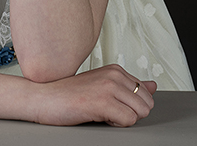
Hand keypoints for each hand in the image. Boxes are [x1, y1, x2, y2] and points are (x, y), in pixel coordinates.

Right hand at [30, 64, 156, 126]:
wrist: (43, 98)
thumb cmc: (69, 95)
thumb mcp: (102, 86)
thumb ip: (129, 86)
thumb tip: (153, 86)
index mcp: (116, 70)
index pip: (146, 94)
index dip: (131, 107)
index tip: (111, 105)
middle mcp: (114, 75)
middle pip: (147, 104)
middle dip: (131, 114)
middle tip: (108, 112)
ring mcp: (109, 87)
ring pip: (140, 113)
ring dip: (123, 120)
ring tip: (102, 114)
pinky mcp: (102, 102)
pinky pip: (128, 121)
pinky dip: (116, 126)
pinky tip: (98, 117)